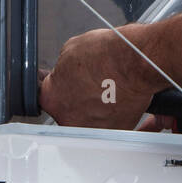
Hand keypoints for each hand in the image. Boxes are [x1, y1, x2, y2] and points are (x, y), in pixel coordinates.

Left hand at [39, 24, 161, 130]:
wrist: (134, 63)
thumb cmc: (106, 55)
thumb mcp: (71, 50)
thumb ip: (63, 68)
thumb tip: (66, 71)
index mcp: (52, 99)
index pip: (46, 96)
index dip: (58, 86)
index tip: (65, 83)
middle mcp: (69, 120)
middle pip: (68, 112)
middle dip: (77, 100)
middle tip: (90, 86)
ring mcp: (92, 129)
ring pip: (90, 121)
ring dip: (96, 109)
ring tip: (107, 91)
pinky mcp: (115, 132)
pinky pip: (111, 125)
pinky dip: (114, 115)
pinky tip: (119, 100)